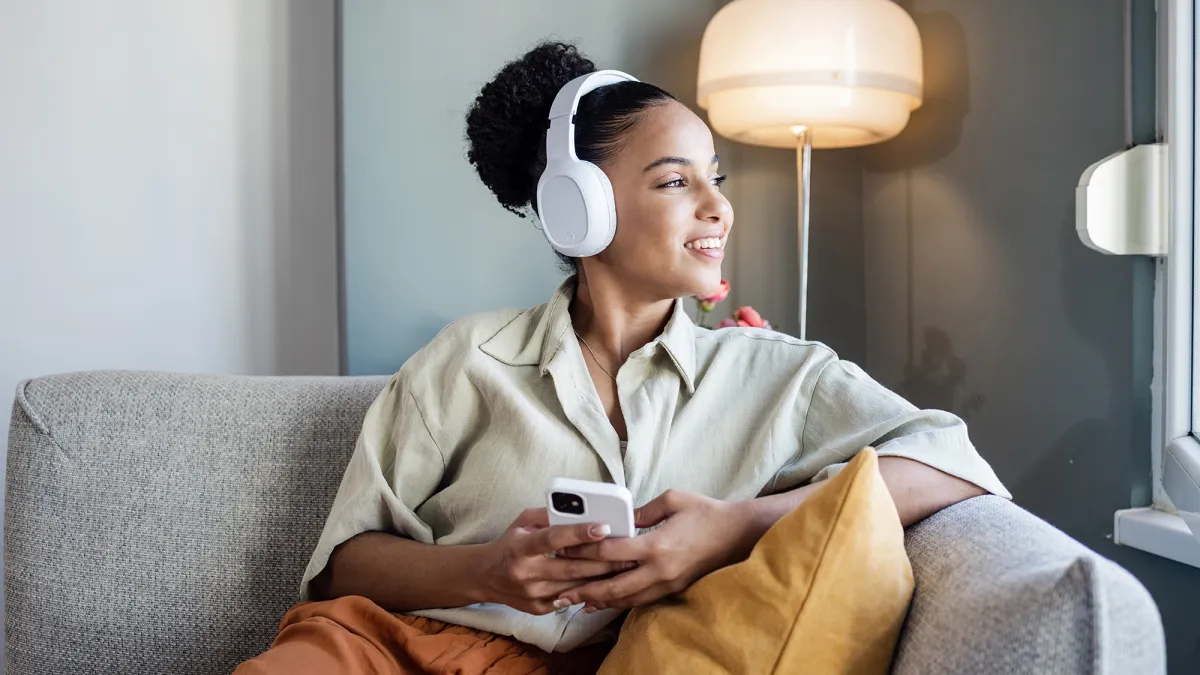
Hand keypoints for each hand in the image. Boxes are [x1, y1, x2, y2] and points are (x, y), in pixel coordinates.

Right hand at [477, 508, 635, 614]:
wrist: (485, 577)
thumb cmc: (509, 544)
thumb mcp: (522, 522)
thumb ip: (548, 515)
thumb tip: (578, 509)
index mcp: (520, 547)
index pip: (554, 539)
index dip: (580, 533)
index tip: (603, 526)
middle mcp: (526, 572)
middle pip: (572, 567)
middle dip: (603, 561)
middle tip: (627, 553)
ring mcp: (532, 594)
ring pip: (575, 586)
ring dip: (601, 578)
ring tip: (623, 568)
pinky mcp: (538, 608)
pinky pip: (570, 599)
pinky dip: (588, 591)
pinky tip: (604, 583)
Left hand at [553, 489, 756, 612]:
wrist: (737, 534)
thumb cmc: (706, 512)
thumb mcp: (672, 499)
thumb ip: (642, 511)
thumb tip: (621, 520)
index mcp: (655, 545)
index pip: (610, 552)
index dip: (585, 553)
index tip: (565, 551)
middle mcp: (658, 570)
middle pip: (613, 586)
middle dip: (585, 589)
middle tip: (561, 591)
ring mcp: (666, 583)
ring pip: (625, 599)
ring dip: (599, 601)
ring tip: (576, 602)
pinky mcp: (673, 588)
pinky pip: (639, 600)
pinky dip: (619, 603)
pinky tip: (604, 603)